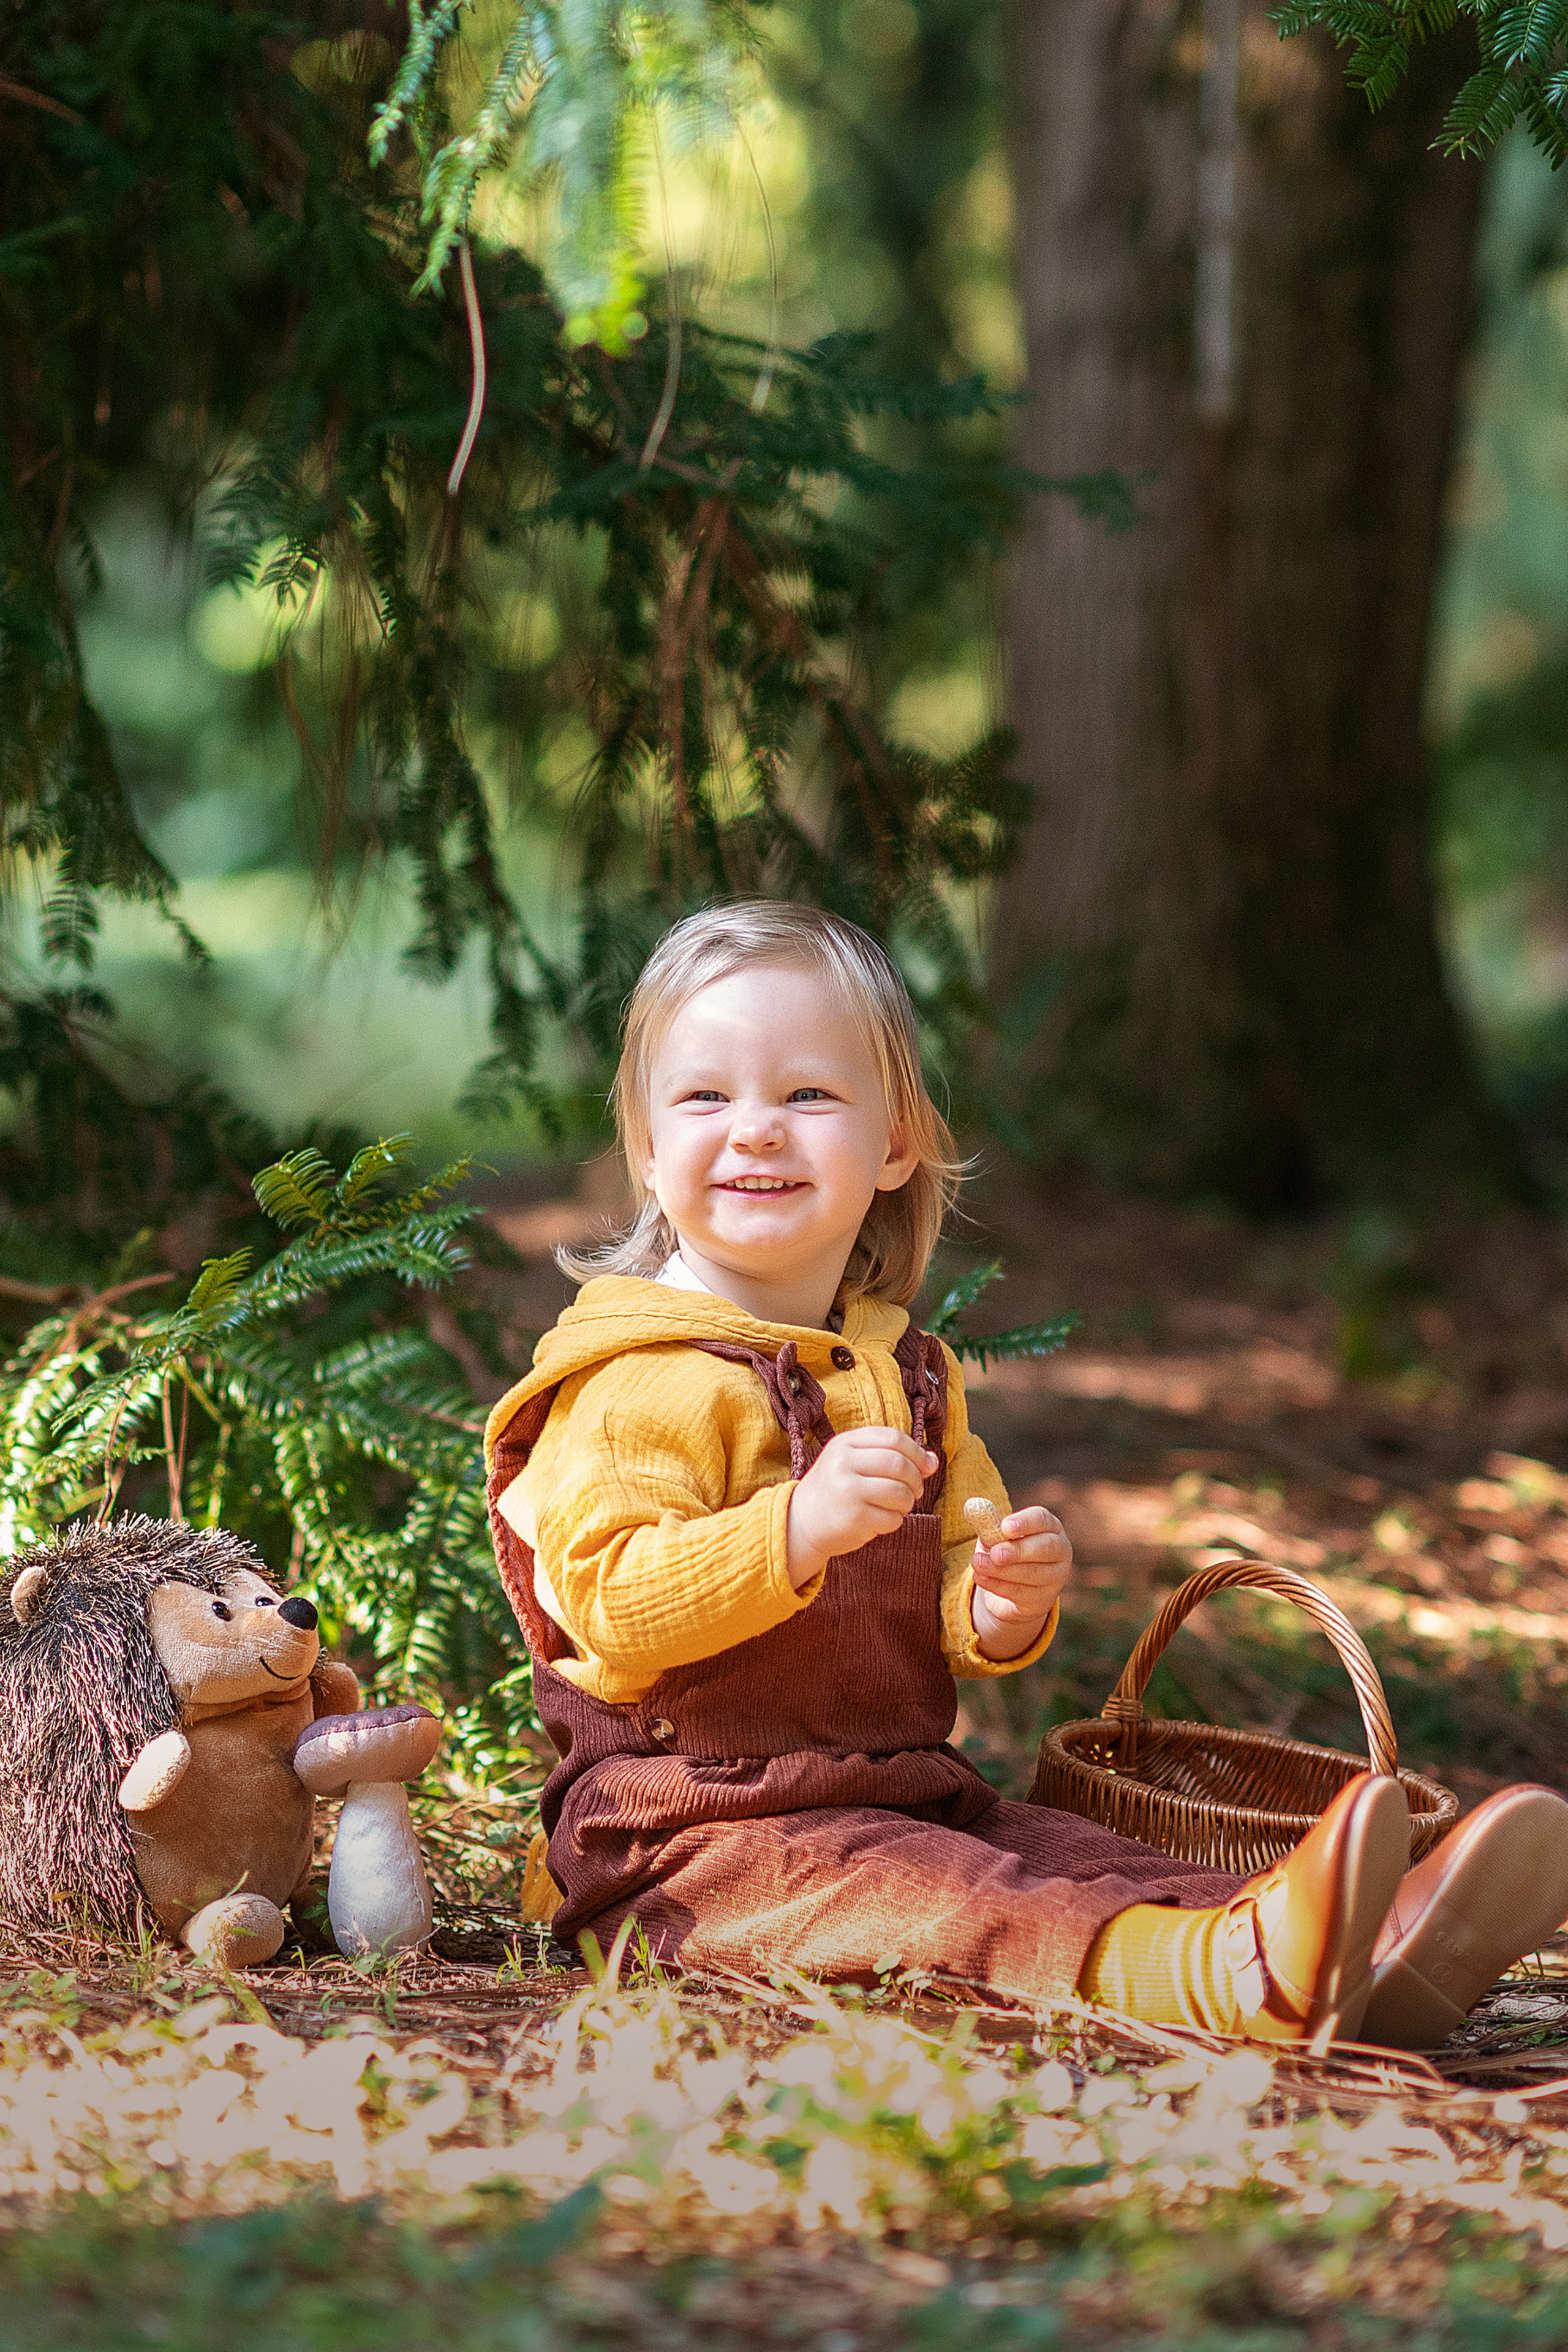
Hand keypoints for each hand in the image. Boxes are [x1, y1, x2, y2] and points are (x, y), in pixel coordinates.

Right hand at [786, 1426, 937, 1588]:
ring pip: (900, 1492)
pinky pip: (892, 1518)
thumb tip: (933, 1460)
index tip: (927, 1466)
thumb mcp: (853, 1462)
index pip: (893, 1438)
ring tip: (900, 1505)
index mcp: (844, 1444)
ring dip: (908, 1501)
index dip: (917, 1452)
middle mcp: (843, 1464)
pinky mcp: (854, 1518)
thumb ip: (890, 1455)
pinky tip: (883, 1519)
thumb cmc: (835, 1488)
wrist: (801, 1521)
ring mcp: (847, 1491)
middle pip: (899, 1464)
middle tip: (916, 1490)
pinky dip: (896, 1520)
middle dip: (916, 1479)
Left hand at [970, 1505, 1071, 1660]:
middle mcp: (1060, 1550)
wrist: (1013, 1588)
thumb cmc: (1007, 1550)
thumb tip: (975, 1510)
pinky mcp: (1044, 1599)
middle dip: (1018, 1550)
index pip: (1042, 1519)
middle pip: (1045, 1547)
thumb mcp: (997, 1536)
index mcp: (1050, 1527)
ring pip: (1032, 1573)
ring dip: (1001, 1570)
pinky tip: (980, 1578)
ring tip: (977, 1564)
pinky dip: (998, 1585)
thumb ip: (989, 1525)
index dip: (1024, 1522)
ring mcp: (1055, 1577)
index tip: (1004, 1526)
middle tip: (995, 1553)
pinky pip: (1021, 1593)